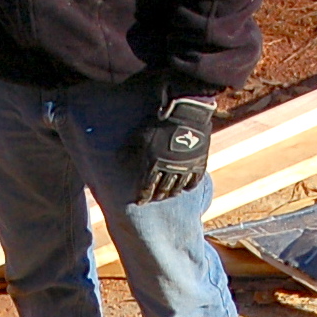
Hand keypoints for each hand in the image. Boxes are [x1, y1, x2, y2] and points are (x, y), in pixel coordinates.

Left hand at [136, 88, 214, 203]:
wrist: (185, 113)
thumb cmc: (159, 123)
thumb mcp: (140, 135)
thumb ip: (129, 150)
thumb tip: (117, 160)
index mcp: (153, 164)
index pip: (147, 187)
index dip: (143, 196)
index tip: (140, 203)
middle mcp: (169, 170)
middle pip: (163, 189)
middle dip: (158, 195)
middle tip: (156, 198)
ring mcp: (185, 167)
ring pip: (178, 186)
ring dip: (173, 192)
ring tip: (170, 194)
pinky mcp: (198, 163)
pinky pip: (194, 180)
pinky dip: (189, 186)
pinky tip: (186, 189)